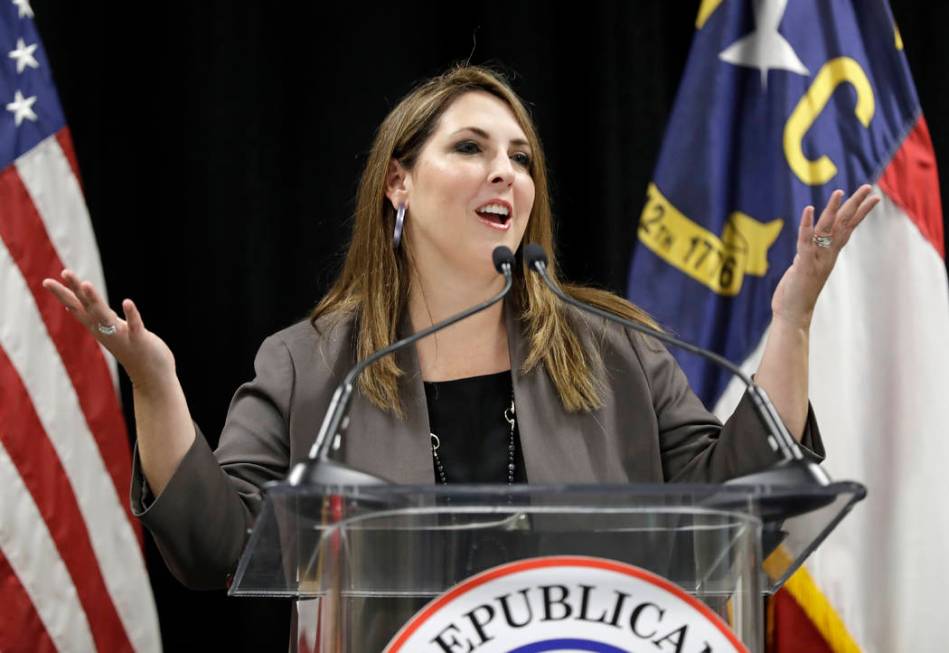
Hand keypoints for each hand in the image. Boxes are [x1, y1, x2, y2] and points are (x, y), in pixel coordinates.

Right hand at [42, 270, 175, 392]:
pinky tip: (127, 301)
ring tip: (86, 284)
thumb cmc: (131, 349)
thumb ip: (97, 320)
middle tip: (64, 271)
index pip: (77, 308)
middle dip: (75, 290)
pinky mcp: (139, 340)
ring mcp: (121, 336)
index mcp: (99, 327)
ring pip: (105, 316)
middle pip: (87, 307)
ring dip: (95, 300)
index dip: (63, 294)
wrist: (151, 377)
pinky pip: (135, 326)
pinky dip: (131, 314)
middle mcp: (106, 331)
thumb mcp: (109, 332)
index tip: (46, 280)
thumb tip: (75, 309)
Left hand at [771, 185, 879, 329]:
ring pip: (826, 230)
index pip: (847, 229)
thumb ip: (808, 256)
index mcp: (828, 254)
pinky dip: (806, 225)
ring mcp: (816, 259)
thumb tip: (807, 247)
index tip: (873, 198)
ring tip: (839, 191)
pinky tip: (809, 210)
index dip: (859, 212)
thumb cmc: (798, 293)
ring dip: (832, 209)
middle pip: (843, 225)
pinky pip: (805, 241)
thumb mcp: (805, 268)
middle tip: (869, 187)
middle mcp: (826, 255)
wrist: (793, 314)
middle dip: (855, 205)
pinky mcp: (803, 265)